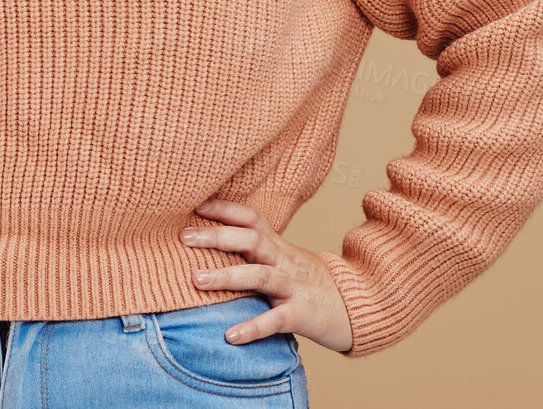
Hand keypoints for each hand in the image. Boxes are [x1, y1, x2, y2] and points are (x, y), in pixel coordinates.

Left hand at [180, 197, 352, 353]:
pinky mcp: (302, 314)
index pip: (251, 219)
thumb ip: (258, 253)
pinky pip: (275, 320)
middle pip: (250, 240)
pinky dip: (253, 328)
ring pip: (259, 276)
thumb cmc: (311, 284)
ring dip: (226, 277)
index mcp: (279, 246)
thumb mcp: (286, 260)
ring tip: (196, 280)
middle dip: (216, 236)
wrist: (358, 306)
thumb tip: (215, 245)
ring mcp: (294, 286)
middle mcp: (285, 261)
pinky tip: (231, 336)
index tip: (195, 206)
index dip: (224, 209)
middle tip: (184, 237)